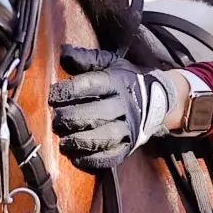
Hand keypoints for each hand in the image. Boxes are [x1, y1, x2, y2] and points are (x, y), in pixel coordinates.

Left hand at [47, 47, 171, 170]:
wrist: (158, 100)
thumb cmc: (125, 81)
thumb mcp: (110, 64)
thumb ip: (87, 59)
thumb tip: (64, 52)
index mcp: (118, 83)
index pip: (93, 85)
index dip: (71, 90)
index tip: (53, 95)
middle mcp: (125, 106)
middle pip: (99, 113)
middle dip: (74, 117)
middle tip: (56, 119)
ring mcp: (129, 128)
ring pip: (106, 136)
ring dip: (83, 141)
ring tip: (64, 142)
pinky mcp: (129, 146)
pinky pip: (113, 156)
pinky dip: (95, 160)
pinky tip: (78, 158)